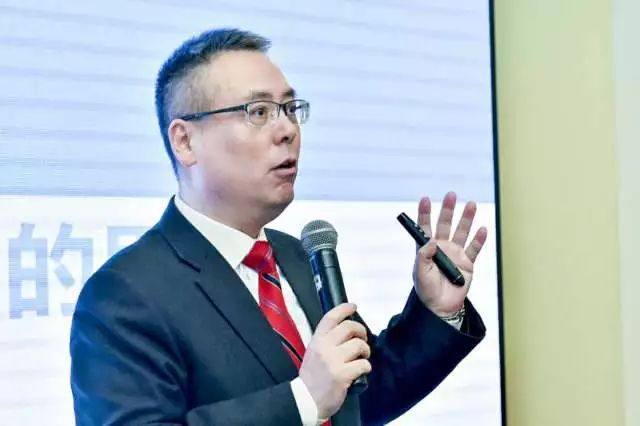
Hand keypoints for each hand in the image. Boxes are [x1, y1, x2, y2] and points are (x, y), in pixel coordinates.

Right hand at [299, 303, 370, 418]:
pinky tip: (361, 370)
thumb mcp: (314, 352)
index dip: (344, 308)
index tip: (353, 306)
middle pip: (350, 327)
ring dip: (365, 351)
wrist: (307, 400)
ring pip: (359, 345)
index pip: (331, 317)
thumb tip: (347, 329)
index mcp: (317, 340)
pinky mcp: (342, 375)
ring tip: (363, 357)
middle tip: (363, 339)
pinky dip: (366, 367)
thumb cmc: (313, 376)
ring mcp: (333, 361)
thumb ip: (327, 340)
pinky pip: (363, 364)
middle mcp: (324, 347)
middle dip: (361, 331)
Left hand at [413, 191, 487, 315]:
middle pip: (445, 224)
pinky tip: (482, 229)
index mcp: (427, 248)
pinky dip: (479, 240)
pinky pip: (474, 249)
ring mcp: (456, 254)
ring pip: (462, 232)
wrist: (441, 307)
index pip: (425, 227)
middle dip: (448, 209)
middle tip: (451, 195)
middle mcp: (442, 247)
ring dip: (466, 219)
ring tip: (471, 204)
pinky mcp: (467, 263)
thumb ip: (423, 257)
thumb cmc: (427, 290)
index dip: (425, 212)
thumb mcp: (419, 274)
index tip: (425, 198)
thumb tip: (431, 241)